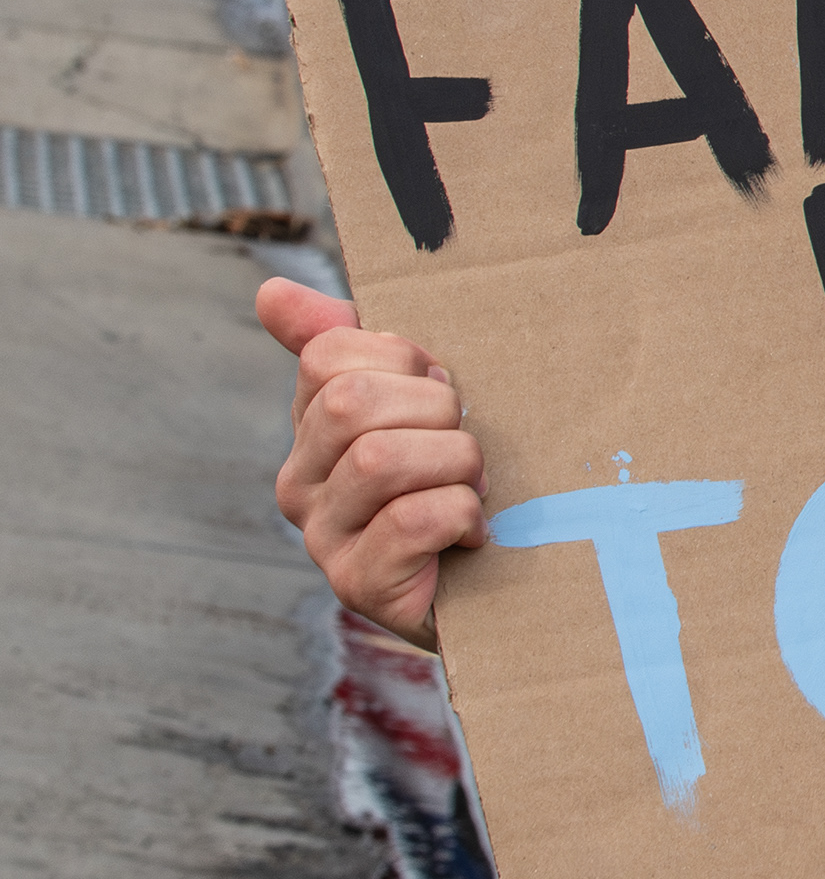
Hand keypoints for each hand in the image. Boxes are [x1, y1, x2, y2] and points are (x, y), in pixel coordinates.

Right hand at [264, 278, 480, 649]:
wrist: (501, 586)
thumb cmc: (459, 479)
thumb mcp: (418, 401)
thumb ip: (349, 343)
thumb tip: (270, 292)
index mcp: (310, 428)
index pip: (330, 355)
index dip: (406, 360)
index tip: (439, 390)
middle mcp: (301, 484)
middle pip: (352, 404)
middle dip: (436, 410)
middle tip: (466, 444)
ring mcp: (324, 539)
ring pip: (380, 458)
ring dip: (456, 462)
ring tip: (472, 486)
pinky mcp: (360, 585)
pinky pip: (412, 519)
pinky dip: (461, 514)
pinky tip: (472, 532)